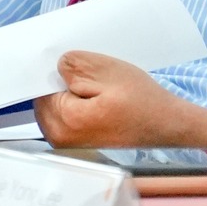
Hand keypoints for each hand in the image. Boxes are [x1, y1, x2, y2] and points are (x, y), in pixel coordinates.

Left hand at [34, 51, 206, 152]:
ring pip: (54, 103)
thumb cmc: (143, 102)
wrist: (167, 125)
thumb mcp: (109, 72)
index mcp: (64, 120)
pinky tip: (98, 95)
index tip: (72, 62)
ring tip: (98, 84)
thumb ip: (76, 66)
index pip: (39, 85)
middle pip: (43, 96)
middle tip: (91, 71)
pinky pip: (65, 113)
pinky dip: (76, 101)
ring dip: (69, 90)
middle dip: (61, 81)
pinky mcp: (76, 142)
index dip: (54, 69)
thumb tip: (56, 65)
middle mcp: (59, 138)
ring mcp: (66, 143)